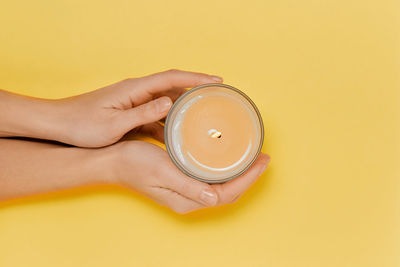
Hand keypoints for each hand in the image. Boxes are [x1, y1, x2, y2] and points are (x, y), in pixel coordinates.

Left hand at [54, 69, 222, 146]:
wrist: (59, 125)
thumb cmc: (82, 125)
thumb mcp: (114, 124)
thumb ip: (143, 113)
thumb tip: (169, 103)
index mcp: (134, 89)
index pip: (171, 78)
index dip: (195, 78)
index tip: (216, 80)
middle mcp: (136, 91)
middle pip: (172, 86)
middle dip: (195, 89)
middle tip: (217, 95)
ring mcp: (133, 101)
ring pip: (165, 101)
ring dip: (184, 106)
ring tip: (203, 115)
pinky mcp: (129, 112)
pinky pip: (155, 115)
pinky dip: (168, 122)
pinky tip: (176, 135)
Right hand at [108, 140, 270, 213]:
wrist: (113, 160)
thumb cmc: (134, 163)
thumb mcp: (162, 172)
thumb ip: (188, 186)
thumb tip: (215, 199)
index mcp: (187, 199)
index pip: (228, 194)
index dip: (249, 178)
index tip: (263, 159)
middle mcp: (189, 198)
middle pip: (228, 191)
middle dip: (249, 175)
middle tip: (263, 155)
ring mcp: (186, 189)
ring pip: (221, 184)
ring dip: (239, 171)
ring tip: (251, 156)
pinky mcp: (182, 179)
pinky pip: (210, 177)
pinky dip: (224, 168)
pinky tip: (227, 156)